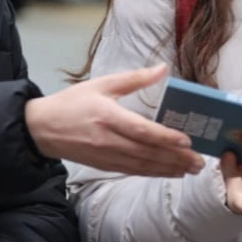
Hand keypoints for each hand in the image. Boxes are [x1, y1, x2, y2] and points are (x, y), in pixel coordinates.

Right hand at [25, 64, 204, 175]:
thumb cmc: (73, 103)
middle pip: (147, 151)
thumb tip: (163, 68)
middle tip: (199, 161)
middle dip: (175, 158)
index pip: (141, 130)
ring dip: (169, 169)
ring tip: (191, 169)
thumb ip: (134, 78)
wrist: (41, 128)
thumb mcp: (102, 84)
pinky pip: (133, 171)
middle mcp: (108, 140)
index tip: (186, 140)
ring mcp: (106, 156)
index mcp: (107, 116)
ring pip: (143, 165)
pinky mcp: (104, 165)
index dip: (165, 137)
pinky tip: (171, 173)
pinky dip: (154, 173)